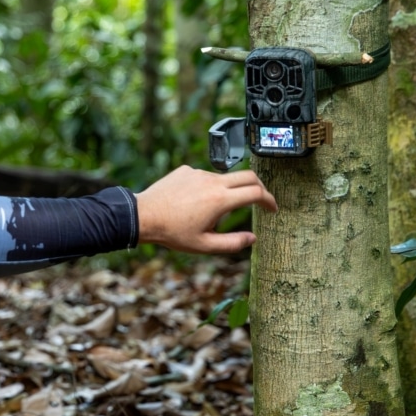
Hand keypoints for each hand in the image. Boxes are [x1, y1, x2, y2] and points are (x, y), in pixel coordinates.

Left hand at [135, 166, 276, 253]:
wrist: (144, 216)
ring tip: (209, 214)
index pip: (256, 192)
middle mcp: (212, 181)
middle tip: (261, 200)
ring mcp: (199, 173)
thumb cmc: (172, 232)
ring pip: (224, 178)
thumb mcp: (204, 245)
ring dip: (228, 191)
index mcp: (220, 199)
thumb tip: (253, 238)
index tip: (272, 208)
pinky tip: (192, 204)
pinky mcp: (187, 170)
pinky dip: (208, 188)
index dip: (269, 200)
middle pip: (248, 176)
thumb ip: (233, 243)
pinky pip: (205, 177)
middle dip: (260, 187)